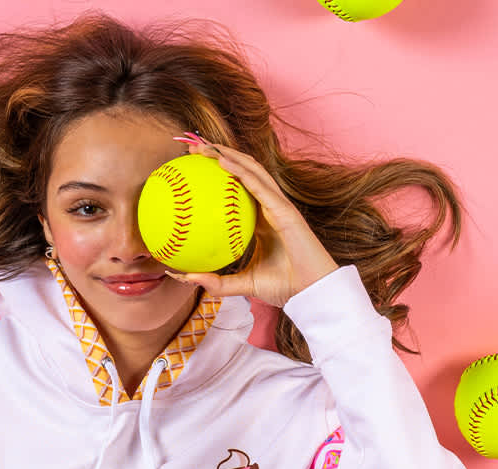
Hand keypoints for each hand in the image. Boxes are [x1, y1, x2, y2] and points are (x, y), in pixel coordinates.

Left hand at [161, 132, 341, 308]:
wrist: (312, 293)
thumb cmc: (285, 287)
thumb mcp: (244, 284)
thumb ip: (217, 282)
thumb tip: (185, 277)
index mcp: (262, 220)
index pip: (240, 188)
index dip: (220, 173)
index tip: (193, 168)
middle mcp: (270, 206)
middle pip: (244, 171)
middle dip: (219, 154)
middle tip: (193, 148)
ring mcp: (279, 205)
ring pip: (251, 170)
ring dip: (227, 154)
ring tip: (203, 146)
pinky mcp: (284, 210)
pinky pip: (258, 185)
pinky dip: (239, 171)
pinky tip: (221, 161)